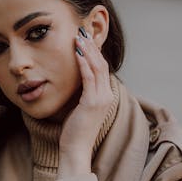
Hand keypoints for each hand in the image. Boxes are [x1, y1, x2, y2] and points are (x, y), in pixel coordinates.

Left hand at [58, 27, 113, 167]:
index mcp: (105, 97)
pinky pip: (89, 78)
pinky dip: (83, 63)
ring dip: (88, 50)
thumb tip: (76, 81)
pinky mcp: (92, 103)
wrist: (76, 150)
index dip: (95, 52)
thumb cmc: (75, 132)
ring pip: (97, 68)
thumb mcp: (81, 109)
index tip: (85, 38)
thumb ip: (82, 94)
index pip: (102, 68)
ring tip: (79, 36)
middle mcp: (106, 96)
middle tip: (82, 30)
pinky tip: (77, 52)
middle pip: (102, 64)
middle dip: (92, 46)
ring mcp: (101, 99)